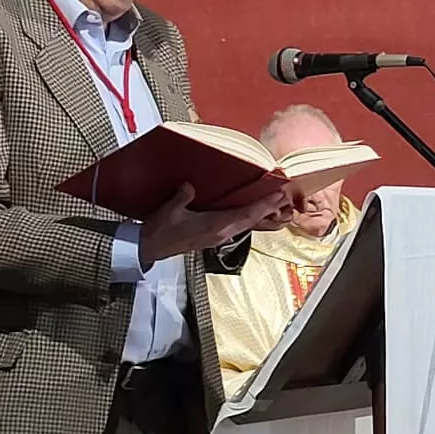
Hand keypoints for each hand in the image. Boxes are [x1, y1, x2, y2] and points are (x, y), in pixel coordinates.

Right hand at [139, 184, 289, 265]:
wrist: (151, 248)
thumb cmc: (160, 231)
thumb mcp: (171, 210)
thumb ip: (184, 196)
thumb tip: (191, 185)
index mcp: (215, 226)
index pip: (246, 215)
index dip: (264, 205)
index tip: (278, 196)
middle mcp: (221, 233)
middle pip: (252, 220)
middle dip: (269, 209)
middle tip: (283, 197)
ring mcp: (219, 237)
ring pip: (246, 225)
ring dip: (261, 214)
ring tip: (274, 204)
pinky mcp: (214, 237)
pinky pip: (237, 227)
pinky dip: (248, 218)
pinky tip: (251, 213)